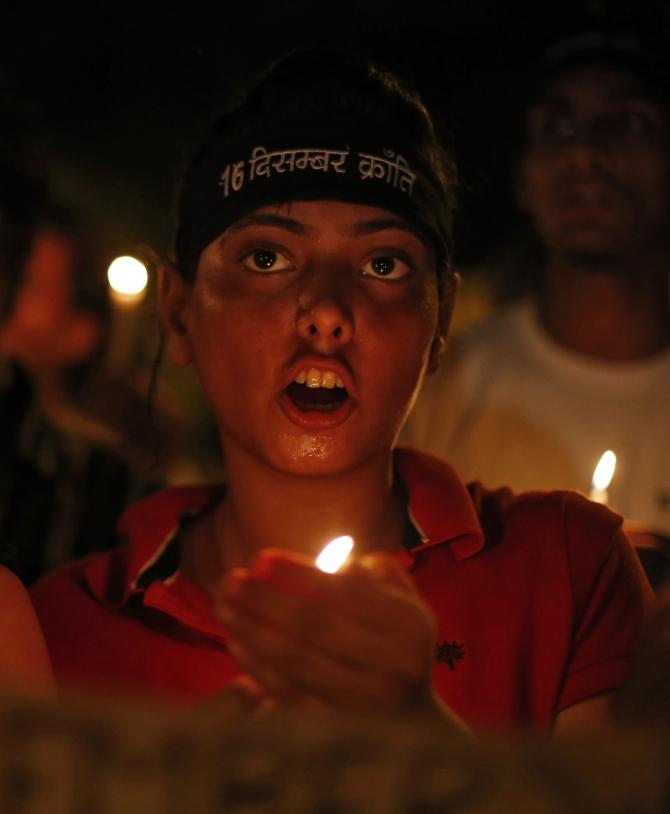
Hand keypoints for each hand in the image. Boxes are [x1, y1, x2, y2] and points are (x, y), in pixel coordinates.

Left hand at [217, 548, 437, 716]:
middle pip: (315, 624)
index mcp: (410, 624)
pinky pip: (289, 693)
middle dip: (266, 599)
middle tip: (230, 580)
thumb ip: (373, 575)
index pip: (345, 591)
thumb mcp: (401, 603)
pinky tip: (236, 643)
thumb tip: (333, 560)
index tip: (260, 559)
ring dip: (253, 630)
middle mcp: (393, 664)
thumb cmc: (394, 644)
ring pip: (297, 660)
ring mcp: (365, 701)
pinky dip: (259, 668)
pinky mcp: (338, 729)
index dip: (299, 574)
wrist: (411, 722)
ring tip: (223, 607)